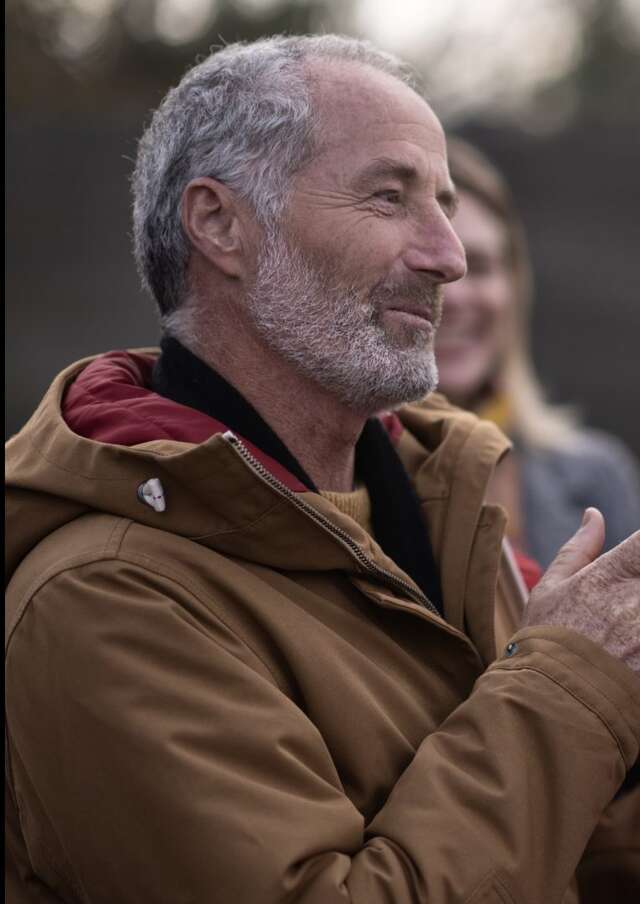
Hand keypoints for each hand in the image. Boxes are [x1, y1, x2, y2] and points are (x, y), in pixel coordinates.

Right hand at [523, 508, 639, 674]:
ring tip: (624, 627)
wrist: (549, 702)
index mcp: (613, 573)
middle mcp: (637, 598)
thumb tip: (593, 514)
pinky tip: (628, 648)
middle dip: (636, 591)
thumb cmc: (544, 641)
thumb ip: (579, 549)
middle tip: (624, 604)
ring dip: (638, 616)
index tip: (633, 564)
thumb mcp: (551, 589)